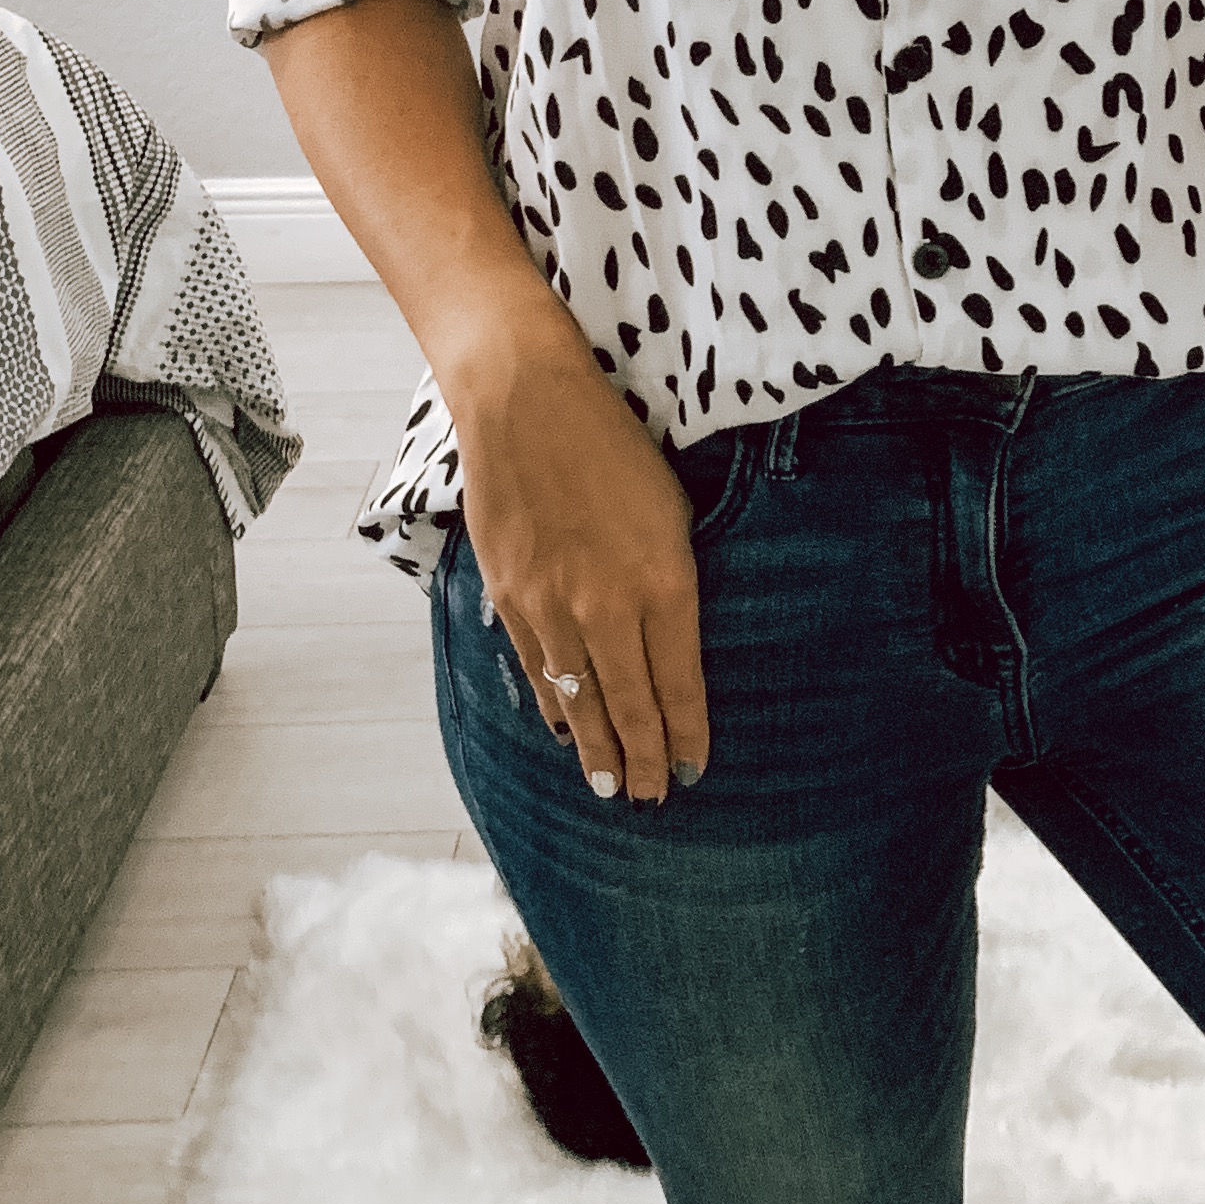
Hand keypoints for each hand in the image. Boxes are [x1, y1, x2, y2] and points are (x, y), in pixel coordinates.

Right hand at [441, 301, 709, 801]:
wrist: (524, 403)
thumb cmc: (612, 445)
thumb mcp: (671, 508)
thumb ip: (671, 579)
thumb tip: (667, 634)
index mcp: (663, 581)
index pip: (679, 681)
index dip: (687, 733)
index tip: (695, 770)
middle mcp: (607, 605)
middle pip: (629, 703)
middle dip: (644, 759)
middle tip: (654, 800)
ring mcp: (551, 605)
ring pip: (579, 697)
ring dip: (597, 747)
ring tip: (611, 786)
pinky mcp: (509, 594)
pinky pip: (536, 667)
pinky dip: (554, 704)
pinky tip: (565, 728)